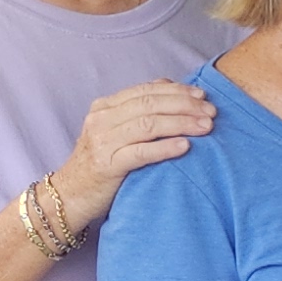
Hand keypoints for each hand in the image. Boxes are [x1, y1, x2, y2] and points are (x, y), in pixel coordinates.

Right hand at [53, 81, 216, 225]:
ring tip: (206, 127)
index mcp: (105, 106)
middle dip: (185, 105)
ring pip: (148, 124)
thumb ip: (138, 109)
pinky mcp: (106, 165)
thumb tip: (170, 85)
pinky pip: (140, 152)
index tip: (203, 96)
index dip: (177, 91)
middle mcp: (101, 120)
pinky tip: (185, 146)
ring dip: (181, 124)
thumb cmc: (102, 162)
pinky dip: (165, 147)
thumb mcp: (116, 130)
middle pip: (150, 104)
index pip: (146, 90)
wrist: (70, 195)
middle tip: (211, 113)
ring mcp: (102, 142)